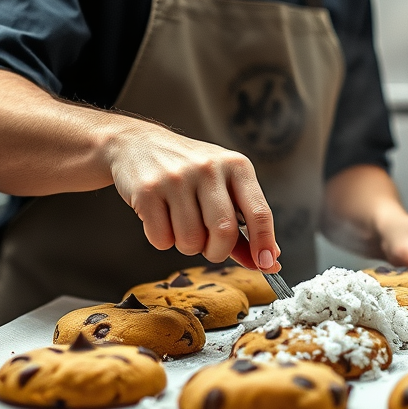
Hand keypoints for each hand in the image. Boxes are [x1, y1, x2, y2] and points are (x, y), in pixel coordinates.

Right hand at [106, 118, 280, 271]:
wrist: (138, 144)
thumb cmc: (189, 172)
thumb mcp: (222, 187)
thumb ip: (245, 225)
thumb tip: (269, 261)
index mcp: (236, 166)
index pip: (259, 211)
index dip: (265, 243)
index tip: (267, 264)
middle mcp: (209, 168)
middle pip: (224, 232)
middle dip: (217, 251)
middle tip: (207, 244)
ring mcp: (177, 177)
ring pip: (191, 241)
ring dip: (186, 246)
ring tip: (180, 223)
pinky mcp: (148, 190)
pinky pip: (162, 239)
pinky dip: (162, 240)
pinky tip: (160, 217)